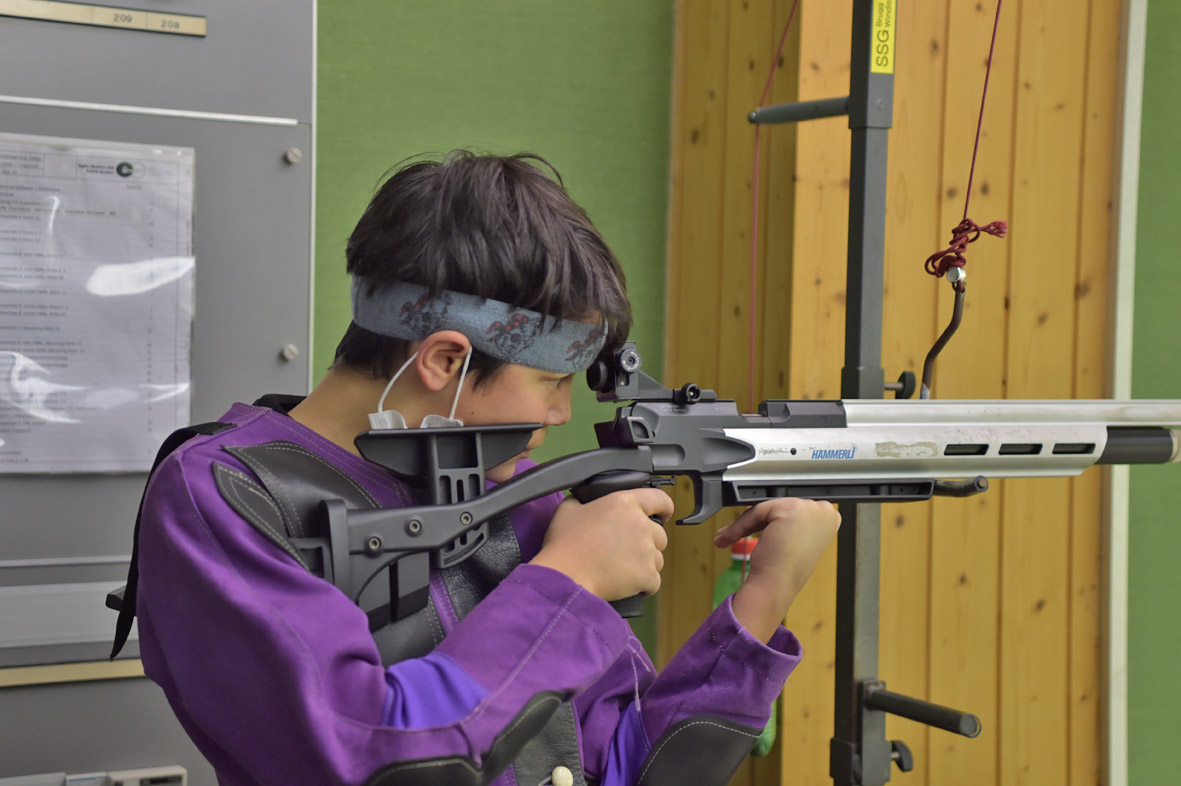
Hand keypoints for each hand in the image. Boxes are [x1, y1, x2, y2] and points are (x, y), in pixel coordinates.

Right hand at [530, 488, 672, 600]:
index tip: (665, 513)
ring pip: (658, 559)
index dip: (665, 506)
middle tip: (626, 550)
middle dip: (647, 542)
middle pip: (660, 534)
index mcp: (624, 503)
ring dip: (645, 564)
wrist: (566, 574)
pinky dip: (643, 585)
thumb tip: (585, 501)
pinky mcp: (647, 575)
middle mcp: (640, 524)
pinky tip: (627, 585)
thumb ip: (583, 500)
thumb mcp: (568, 509)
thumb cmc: (565, 543)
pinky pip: (653, 581)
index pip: (659, 498)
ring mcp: (646, 551)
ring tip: (622, 569)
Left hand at [714, 498, 841, 641]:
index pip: (793, 509)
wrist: (777, 586)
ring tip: (728, 537)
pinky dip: (740, 525)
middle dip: (756, 521)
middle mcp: (825, 511)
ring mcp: (811, 509)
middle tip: (734, 533)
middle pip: (779, 506)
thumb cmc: (785, 570)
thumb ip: (790, 521)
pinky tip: (728, 537)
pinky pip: (757, 510)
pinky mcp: (791, 509)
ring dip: (744, 524)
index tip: (755, 526)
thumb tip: (771, 511)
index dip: (772, 520)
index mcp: (829, 518)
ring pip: (766, 508)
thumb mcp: (795, 539)